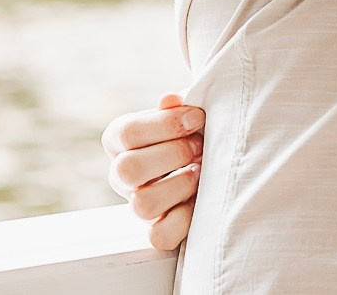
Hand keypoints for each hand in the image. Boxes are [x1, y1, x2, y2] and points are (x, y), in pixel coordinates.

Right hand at [102, 92, 204, 250]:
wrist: (216, 154)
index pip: (127, 133)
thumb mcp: (188, 109)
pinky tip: (200, 197)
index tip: (198, 117)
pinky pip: (160, 236)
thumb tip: (170, 100)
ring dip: (180, 185)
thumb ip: (179, 104)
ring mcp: (137, 204)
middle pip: (128, 170)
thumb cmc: (196, 126)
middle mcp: (121, 174)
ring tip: (201, 171)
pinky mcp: (157, 230)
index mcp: (120, 139)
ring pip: (142, 205)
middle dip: (173, 154)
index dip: (167, 124)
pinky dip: (184, 218)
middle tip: (200, 146)